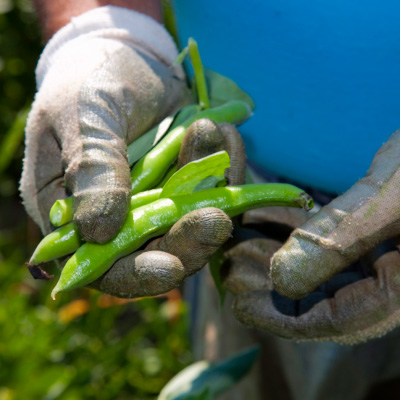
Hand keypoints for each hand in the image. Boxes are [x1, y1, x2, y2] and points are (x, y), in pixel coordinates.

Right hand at [21, 7, 232, 298]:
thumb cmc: (91, 78)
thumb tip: (97, 232)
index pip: (101, 264)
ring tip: (210, 133)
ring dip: (213, 195)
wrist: (129, 53)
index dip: (134, 273)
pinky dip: (224, 163)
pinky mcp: (190, 179)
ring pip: (193, 222)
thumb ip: (91, 168)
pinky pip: (217, 186)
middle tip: (216, 220)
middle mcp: (119, 213)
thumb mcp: (84, 114)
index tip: (169, 268)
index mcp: (74, 210)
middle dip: (188, 241)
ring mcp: (160, 198)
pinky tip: (221, 129)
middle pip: (156, 250)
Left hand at [227, 129, 399, 343]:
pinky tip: (259, 218)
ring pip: (315, 265)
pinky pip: (321, 237)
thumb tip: (282, 282)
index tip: (240, 307)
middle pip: (320, 294)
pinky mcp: (365, 226)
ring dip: (274, 254)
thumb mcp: (387, 200)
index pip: (339, 319)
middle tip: (230, 269)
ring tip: (236, 243)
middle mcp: (390, 274)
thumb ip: (338, 240)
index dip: (285, 318)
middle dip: (271, 283)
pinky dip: (289, 228)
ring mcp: (377, 250)